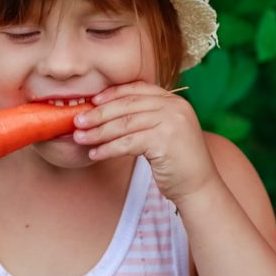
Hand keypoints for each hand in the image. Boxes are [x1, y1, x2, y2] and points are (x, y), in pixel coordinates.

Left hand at [72, 81, 221, 204]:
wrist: (198, 187)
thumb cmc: (176, 162)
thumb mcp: (163, 132)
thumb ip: (144, 118)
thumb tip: (104, 113)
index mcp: (174, 101)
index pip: (138, 89)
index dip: (112, 94)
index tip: (92, 101)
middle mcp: (175, 107)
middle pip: (127, 105)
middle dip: (98, 113)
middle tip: (77, 121)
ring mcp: (171, 122)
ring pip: (124, 124)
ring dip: (98, 132)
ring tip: (80, 138)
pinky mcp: (165, 141)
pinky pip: (127, 143)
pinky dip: (108, 148)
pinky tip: (95, 154)